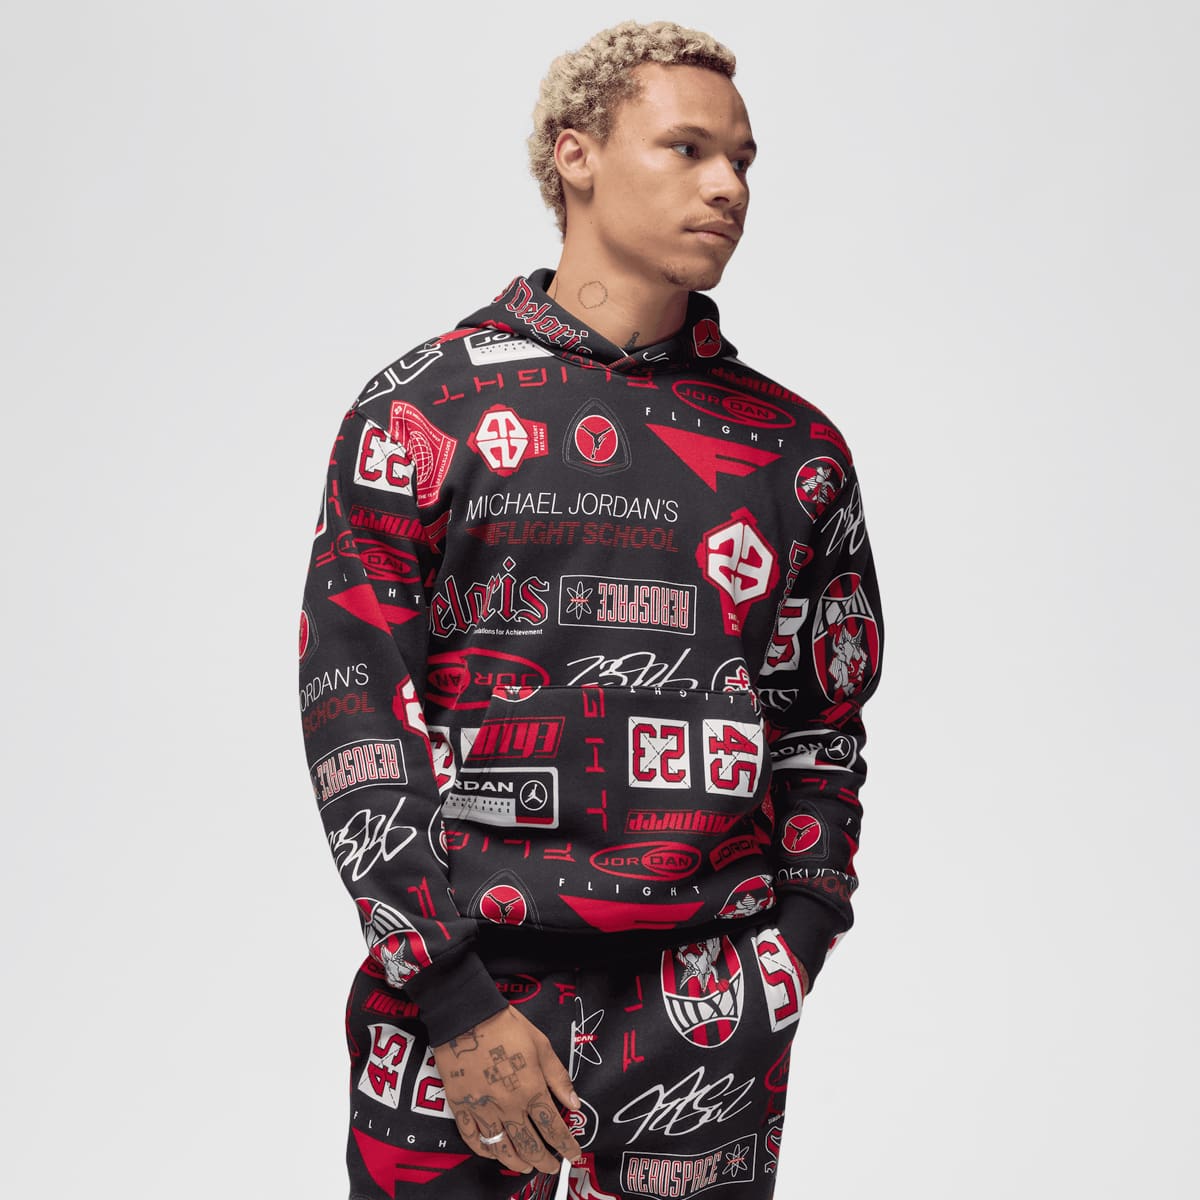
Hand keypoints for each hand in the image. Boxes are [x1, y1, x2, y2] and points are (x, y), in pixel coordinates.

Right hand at [432, 1005, 583, 1174]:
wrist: (467, 1016)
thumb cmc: (508, 1026)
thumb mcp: (542, 1045)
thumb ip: (558, 1078)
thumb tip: (575, 1103)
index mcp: (531, 1089)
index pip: (553, 1128)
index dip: (566, 1145)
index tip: (574, 1155)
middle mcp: (508, 1106)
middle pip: (528, 1145)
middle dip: (543, 1161)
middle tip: (552, 1167)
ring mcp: (482, 1109)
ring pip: (501, 1149)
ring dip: (516, 1162)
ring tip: (525, 1167)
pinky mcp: (461, 1107)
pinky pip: (472, 1139)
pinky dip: (484, 1151)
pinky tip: (493, 1152)